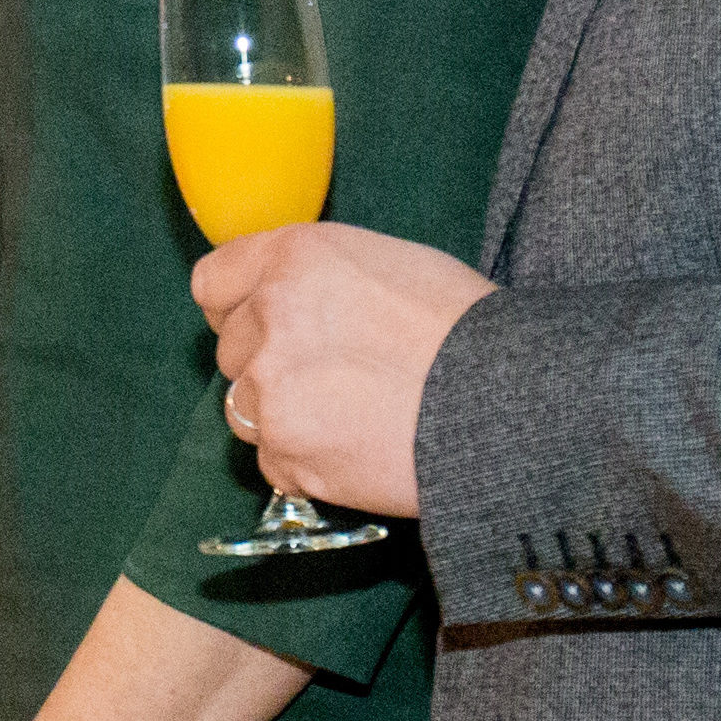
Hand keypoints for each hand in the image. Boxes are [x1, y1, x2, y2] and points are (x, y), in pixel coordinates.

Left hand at [190, 222, 493, 519]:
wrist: (507, 404)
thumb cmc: (465, 329)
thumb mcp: (390, 264)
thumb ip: (317, 278)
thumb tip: (284, 298)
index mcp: (294, 259)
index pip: (213, 283)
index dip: (237, 306)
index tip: (263, 322)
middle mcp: (269, 317)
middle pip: (232, 350)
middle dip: (271, 364)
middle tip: (337, 375)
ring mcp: (271, 389)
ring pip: (244, 408)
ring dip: (284, 415)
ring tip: (352, 414)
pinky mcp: (285, 451)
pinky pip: (273, 460)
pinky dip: (306, 461)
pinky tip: (358, 448)